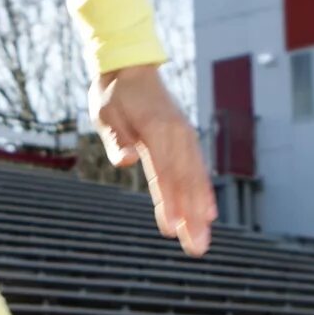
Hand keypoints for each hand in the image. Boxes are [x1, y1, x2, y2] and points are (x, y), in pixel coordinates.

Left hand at [91, 64, 214, 257]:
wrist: (131, 66)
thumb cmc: (113, 93)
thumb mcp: (105, 113)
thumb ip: (116, 139)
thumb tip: (127, 160)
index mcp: (157, 129)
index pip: (164, 172)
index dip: (169, 202)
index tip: (172, 229)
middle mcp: (178, 135)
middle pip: (186, 183)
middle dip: (192, 218)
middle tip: (197, 249)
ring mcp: (185, 138)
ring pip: (195, 180)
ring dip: (200, 212)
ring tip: (203, 241)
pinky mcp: (185, 140)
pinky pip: (197, 171)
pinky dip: (204, 193)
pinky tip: (208, 214)